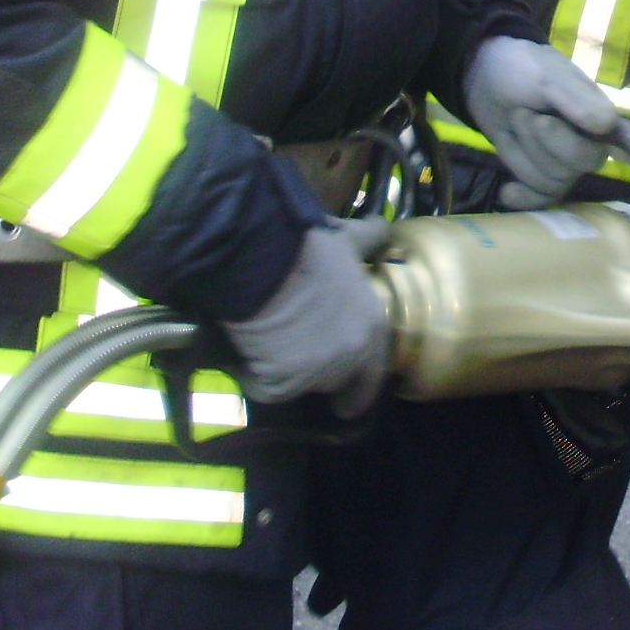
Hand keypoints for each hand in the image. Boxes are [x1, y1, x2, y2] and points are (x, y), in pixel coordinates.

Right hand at [223, 218, 391, 416]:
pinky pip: (265, 388)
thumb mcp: (347, 239)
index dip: (359, 388)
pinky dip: (254, 376)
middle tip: (294, 350)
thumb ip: (369, 239)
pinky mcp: (280, 382)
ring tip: (268, 347)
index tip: (346, 402)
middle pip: (333, 379)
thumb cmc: (306, 246)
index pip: (373, 374)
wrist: (262, 260)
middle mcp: (350, 354)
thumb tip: (382, 227)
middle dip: (317, 370)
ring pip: (299, 385)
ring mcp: (315, 372)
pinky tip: (247, 354)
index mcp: (372, 326)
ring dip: (286, 373)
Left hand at [463, 36, 619, 205]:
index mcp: (597, 119)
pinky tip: (506, 191)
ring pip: (550, 183)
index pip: (594, 155)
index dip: (563, 144)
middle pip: (571, 172)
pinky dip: (523, 197)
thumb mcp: (547, 77)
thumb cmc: (522, 67)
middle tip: (519, 114)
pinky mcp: (538, 171)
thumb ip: (577, 99)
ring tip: (510, 125)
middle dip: (536, 145)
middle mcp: (586, 143)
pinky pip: (540, 199)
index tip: (540, 119)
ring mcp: (561, 161)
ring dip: (520, 156)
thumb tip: (607, 126)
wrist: (485, 72)